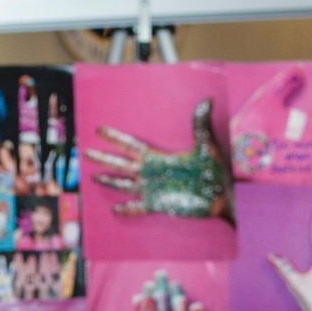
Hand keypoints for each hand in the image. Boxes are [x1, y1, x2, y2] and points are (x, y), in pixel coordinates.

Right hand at [85, 101, 231, 219]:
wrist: (223, 196)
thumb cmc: (217, 170)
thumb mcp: (207, 146)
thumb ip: (202, 124)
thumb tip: (208, 100)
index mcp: (160, 157)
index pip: (132, 146)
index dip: (116, 138)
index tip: (100, 129)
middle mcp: (152, 172)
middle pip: (122, 164)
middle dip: (104, 158)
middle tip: (88, 152)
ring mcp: (153, 189)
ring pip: (125, 184)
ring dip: (110, 181)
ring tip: (95, 177)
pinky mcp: (158, 205)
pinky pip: (137, 208)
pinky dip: (126, 209)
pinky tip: (115, 210)